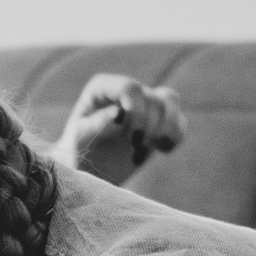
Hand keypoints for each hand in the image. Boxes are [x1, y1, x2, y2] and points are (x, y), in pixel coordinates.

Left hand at [57, 73, 184, 185]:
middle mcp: (127, 92)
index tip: (129, 130)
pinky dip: (175, 136)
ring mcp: (144, 105)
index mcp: (104, 88)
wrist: (86, 168)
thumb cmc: (77, 150)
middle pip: (153, 97)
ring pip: (171, 102)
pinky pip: (179, 122)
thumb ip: (95, 124)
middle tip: (133, 145)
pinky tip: (162, 150)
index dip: (135, 106)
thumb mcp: (79, 138)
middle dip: (148, 124)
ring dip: (164, 128)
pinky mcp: (158, 124)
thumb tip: (119, 113)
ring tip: (146, 147)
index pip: (129, 87)